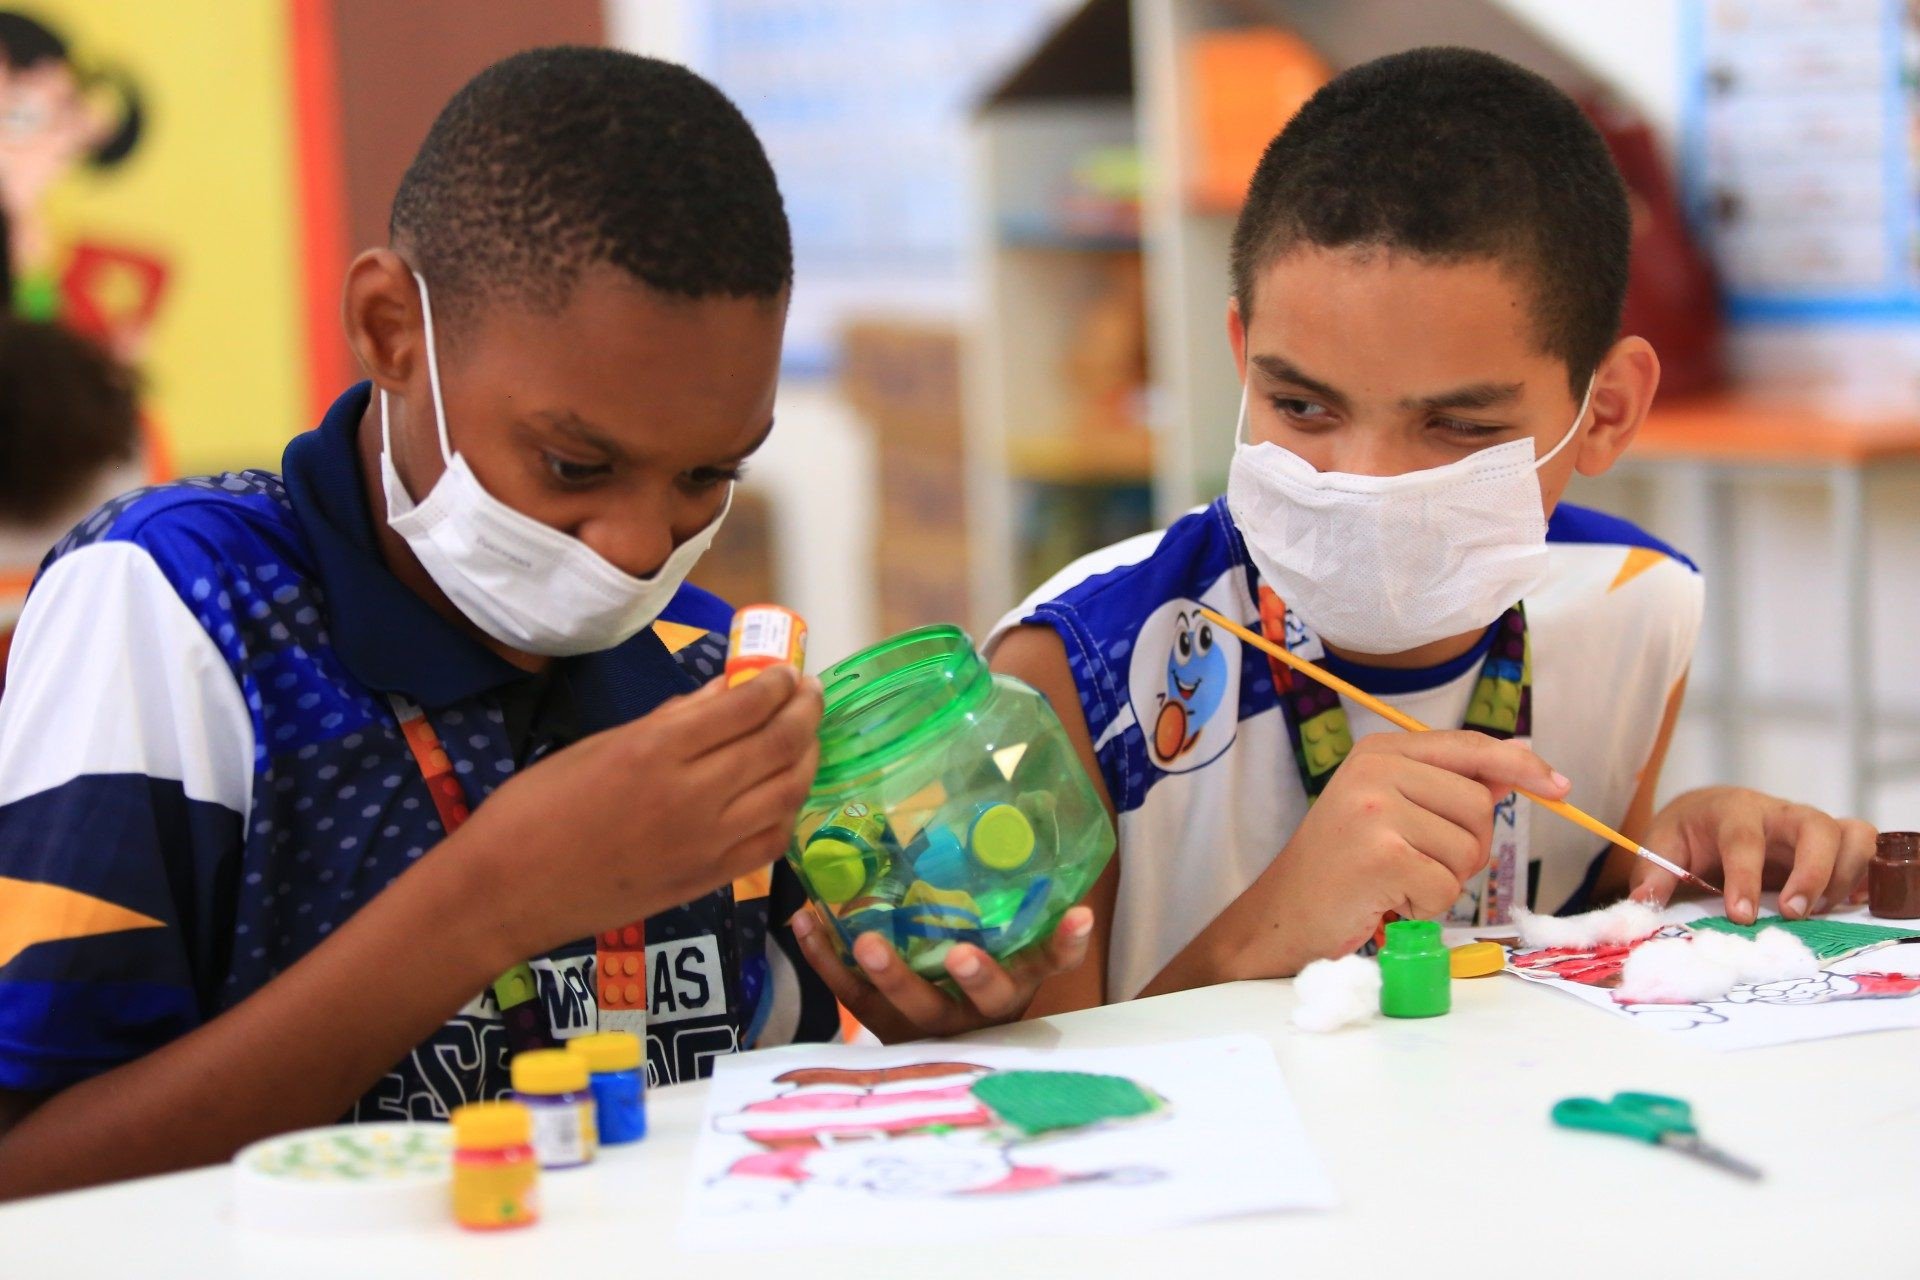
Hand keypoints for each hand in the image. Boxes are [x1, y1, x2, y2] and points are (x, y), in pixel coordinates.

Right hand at [459, 665, 822, 956]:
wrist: (508, 892)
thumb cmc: (537, 809)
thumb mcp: (600, 746)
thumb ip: (671, 719)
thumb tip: (724, 691)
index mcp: (657, 750)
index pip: (747, 705)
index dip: (779, 681)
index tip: (788, 669)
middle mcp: (693, 794)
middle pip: (779, 743)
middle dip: (806, 709)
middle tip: (810, 693)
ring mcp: (707, 843)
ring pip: (788, 791)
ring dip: (808, 755)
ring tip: (807, 734)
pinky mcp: (709, 880)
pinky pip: (772, 841)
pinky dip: (789, 809)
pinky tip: (787, 790)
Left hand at [787, 904, 1093, 1041]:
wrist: (937, 1040)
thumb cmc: (974, 969)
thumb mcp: (1001, 943)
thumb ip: (1007, 895)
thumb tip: (1033, 806)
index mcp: (1016, 981)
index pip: (1050, 963)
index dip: (1065, 944)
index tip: (1079, 915)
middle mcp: (977, 1010)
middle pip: (981, 999)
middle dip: (975, 976)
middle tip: (963, 954)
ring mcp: (926, 1022)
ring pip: (912, 1006)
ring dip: (890, 974)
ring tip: (868, 943)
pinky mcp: (879, 1022)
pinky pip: (850, 994)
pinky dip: (825, 959)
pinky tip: (804, 921)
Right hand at [1247, 731, 1569, 972]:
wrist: (1282, 915)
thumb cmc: (1341, 868)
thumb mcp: (1388, 809)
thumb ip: (1446, 787)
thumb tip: (1518, 766)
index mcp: (1380, 751)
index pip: (1469, 747)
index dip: (1520, 768)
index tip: (1558, 786)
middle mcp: (1376, 770)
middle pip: (1479, 804)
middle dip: (1467, 847)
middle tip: (1417, 865)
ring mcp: (1375, 810)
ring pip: (1467, 849)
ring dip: (1443, 881)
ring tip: (1395, 883)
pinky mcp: (1381, 855)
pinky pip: (1445, 886)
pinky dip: (1425, 906)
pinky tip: (1387, 901)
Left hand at [1628, 786, 1876, 923]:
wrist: (1708, 812)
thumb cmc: (1687, 833)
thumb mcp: (1661, 847)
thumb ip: (1653, 875)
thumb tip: (1642, 905)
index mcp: (1732, 810)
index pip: (1743, 839)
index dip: (1745, 877)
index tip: (1742, 916)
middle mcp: (1777, 813)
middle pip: (1813, 828)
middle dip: (1811, 872)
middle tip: (1793, 914)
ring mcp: (1808, 825)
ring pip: (1848, 835)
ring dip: (1842, 876)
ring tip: (1816, 912)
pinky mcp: (1830, 840)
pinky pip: (1863, 845)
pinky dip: (1863, 873)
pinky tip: (1843, 903)